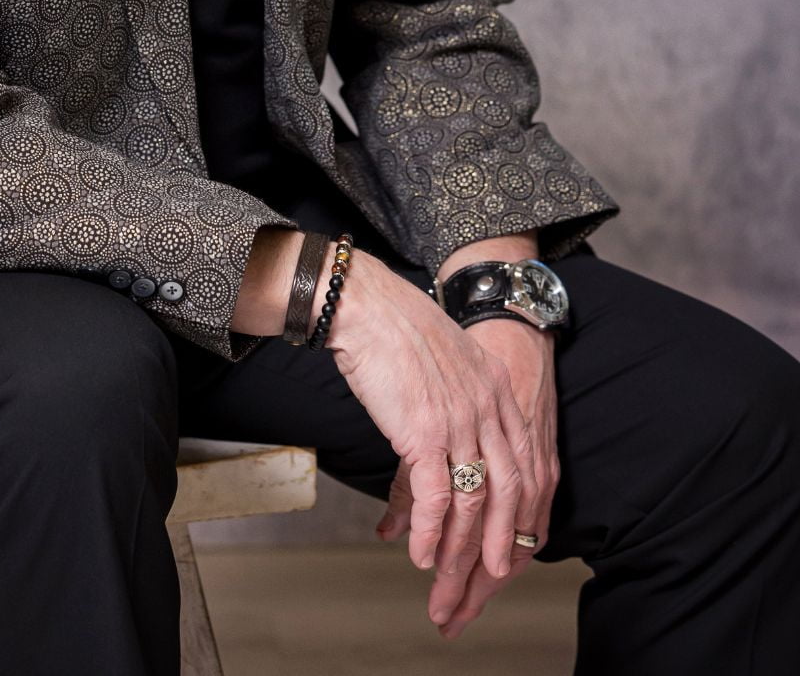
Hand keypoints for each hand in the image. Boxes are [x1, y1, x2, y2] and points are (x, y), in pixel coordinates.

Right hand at [329, 252, 535, 583]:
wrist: (364, 304)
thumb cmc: (395, 332)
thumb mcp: (444, 367)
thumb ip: (454, 407)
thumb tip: (437, 454)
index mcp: (498, 391)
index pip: (525, 469)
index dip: (520, 516)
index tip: (510, 552)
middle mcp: (488, 407)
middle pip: (508, 495)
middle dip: (498, 549)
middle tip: (486, 587)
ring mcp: (460, 420)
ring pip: (473, 504)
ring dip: (460, 552)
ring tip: (446, 584)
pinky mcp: (425, 430)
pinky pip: (437, 496)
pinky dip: (431, 533)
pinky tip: (421, 555)